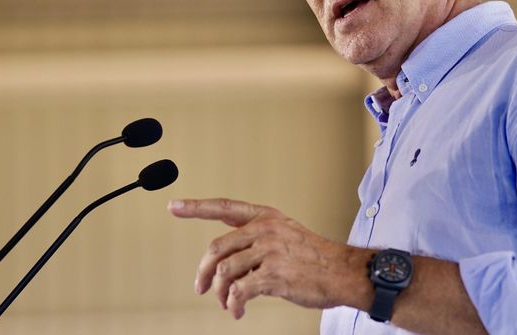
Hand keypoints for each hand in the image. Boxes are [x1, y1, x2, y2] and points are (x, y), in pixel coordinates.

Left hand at [168, 198, 371, 318]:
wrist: (343, 272)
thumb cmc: (314, 257)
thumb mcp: (285, 233)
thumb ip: (256, 236)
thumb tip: (225, 253)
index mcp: (265, 217)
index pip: (223, 207)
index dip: (196, 207)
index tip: (174, 206)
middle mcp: (265, 230)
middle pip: (216, 249)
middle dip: (203, 272)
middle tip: (201, 287)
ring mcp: (269, 252)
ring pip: (224, 272)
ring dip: (220, 293)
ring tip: (226, 303)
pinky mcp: (273, 275)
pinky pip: (239, 291)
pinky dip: (233, 305)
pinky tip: (237, 311)